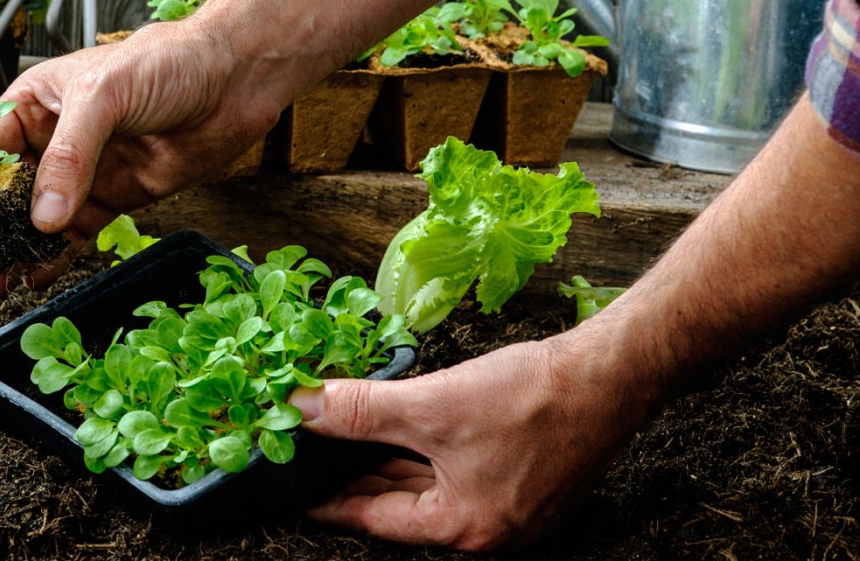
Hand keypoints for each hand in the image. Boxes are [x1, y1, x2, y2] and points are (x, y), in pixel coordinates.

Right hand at [0, 19, 284, 296]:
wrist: (234, 80)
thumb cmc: (168, 62)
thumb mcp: (105, 95)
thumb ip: (70, 155)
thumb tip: (43, 214)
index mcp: (37, 101)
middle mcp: (55, 139)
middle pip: (7, 191)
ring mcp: (85, 172)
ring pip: (38, 218)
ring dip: (17, 249)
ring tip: (0, 279)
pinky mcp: (114, 197)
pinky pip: (75, 233)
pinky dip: (55, 257)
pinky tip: (38, 276)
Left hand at [290, 332, 655, 549]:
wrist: (611, 374)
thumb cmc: (533, 398)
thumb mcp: (431, 405)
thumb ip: (359, 411)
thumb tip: (300, 410)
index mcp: (463, 528)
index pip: (374, 520)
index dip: (329, 502)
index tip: (292, 491)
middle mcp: (486, 529)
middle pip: (400, 506)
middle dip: (354, 479)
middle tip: (309, 459)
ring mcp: (508, 507)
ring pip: (427, 487)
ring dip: (386, 463)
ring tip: (342, 442)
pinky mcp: (522, 479)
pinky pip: (454, 472)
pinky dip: (421, 453)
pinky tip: (398, 428)